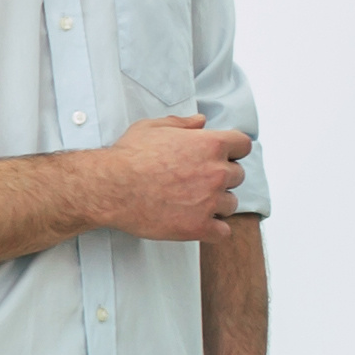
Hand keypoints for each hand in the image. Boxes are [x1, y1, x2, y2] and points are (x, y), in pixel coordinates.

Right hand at [83, 116, 252, 242]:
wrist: (111, 188)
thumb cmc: (129, 157)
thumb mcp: (154, 127)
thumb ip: (183, 124)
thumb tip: (201, 122)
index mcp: (210, 144)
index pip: (243, 145)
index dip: (232, 150)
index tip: (221, 156)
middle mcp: (216, 172)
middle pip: (238, 175)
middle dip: (222, 177)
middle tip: (198, 181)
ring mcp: (210, 201)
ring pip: (231, 204)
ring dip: (217, 204)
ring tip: (193, 203)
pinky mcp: (199, 227)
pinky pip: (223, 232)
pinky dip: (213, 229)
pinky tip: (197, 222)